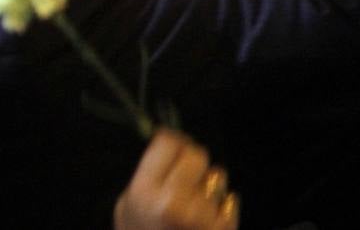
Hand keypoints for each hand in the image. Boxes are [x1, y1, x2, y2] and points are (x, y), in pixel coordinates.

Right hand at [114, 129, 238, 229]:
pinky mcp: (223, 227)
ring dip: (210, 187)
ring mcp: (202, 216)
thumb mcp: (128, 210)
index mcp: (143, 194)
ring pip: (217, 176)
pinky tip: (205, 225)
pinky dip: (222, 209)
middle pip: (197, 155)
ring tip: (192, 211)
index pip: (168, 142)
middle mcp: (174, 201)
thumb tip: (169, 139)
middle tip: (185, 182)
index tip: (176, 149)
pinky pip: (230, 200)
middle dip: (193, 165)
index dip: (174, 143)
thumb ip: (149, 177)